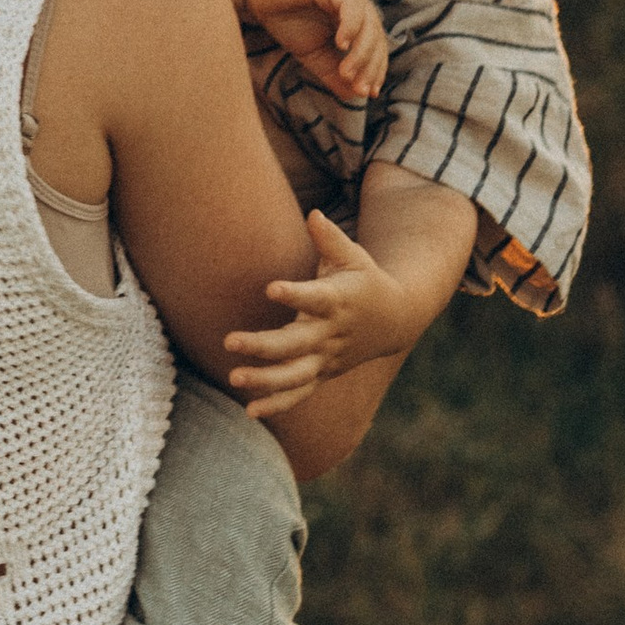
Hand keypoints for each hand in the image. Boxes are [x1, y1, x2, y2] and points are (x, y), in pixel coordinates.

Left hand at [223, 209, 417, 416]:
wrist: (396, 318)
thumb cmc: (363, 279)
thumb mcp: (353, 255)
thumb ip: (330, 238)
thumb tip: (312, 213)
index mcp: (338, 301)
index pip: (315, 298)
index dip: (295, 295)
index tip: (271, 288)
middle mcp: (331, 333)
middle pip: (295, 344)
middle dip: (263, 345)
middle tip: (228, 341)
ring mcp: (327, 358)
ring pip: (296, 375)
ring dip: (265, 380)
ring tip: (233, 378)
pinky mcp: (324, 373)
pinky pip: (299, 393)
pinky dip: (277, 404)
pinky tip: (250, 411)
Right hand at [234, 0, 387, 102]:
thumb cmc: (283, 18)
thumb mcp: (312, 53)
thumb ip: (333, 73)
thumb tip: (355, 96)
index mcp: (355, 19)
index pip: (376, 47)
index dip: (376, 70)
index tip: (368, 93)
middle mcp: (355, 4)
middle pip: (377, 37)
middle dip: (371, 66)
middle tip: (360, 89)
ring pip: (369, 24)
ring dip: (361, 52)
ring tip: (346, 73)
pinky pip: (351, 6)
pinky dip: (350, 27)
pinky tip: (340, 45)